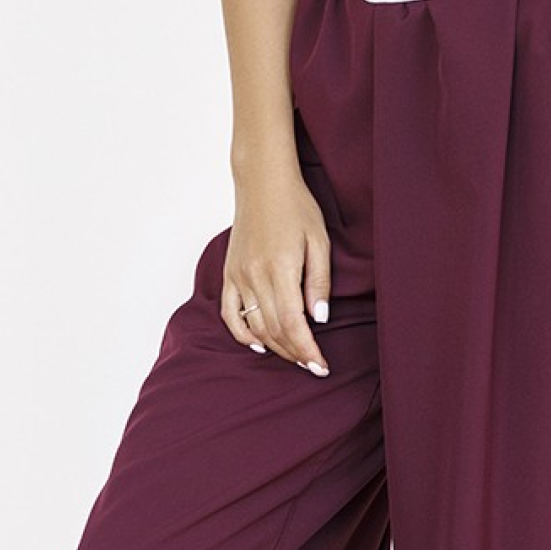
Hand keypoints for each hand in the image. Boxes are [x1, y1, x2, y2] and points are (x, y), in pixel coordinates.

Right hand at [223, 166, 332, 372]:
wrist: (262, 184)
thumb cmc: (296, 208)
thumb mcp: (319, 241)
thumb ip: (319, 282)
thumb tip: (319, 319)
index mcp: (280, 268)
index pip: (292, 323)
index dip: (307, 350)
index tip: (321, 366)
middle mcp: (254, 276)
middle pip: (274, 330)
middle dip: (295, 353)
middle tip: (314, 365)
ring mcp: (238, 276)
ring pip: (254, 326)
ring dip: (276, 347)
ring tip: (295, 356)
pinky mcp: (229, 274)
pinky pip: (230, 314)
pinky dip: (242, 334)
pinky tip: (259, 345)